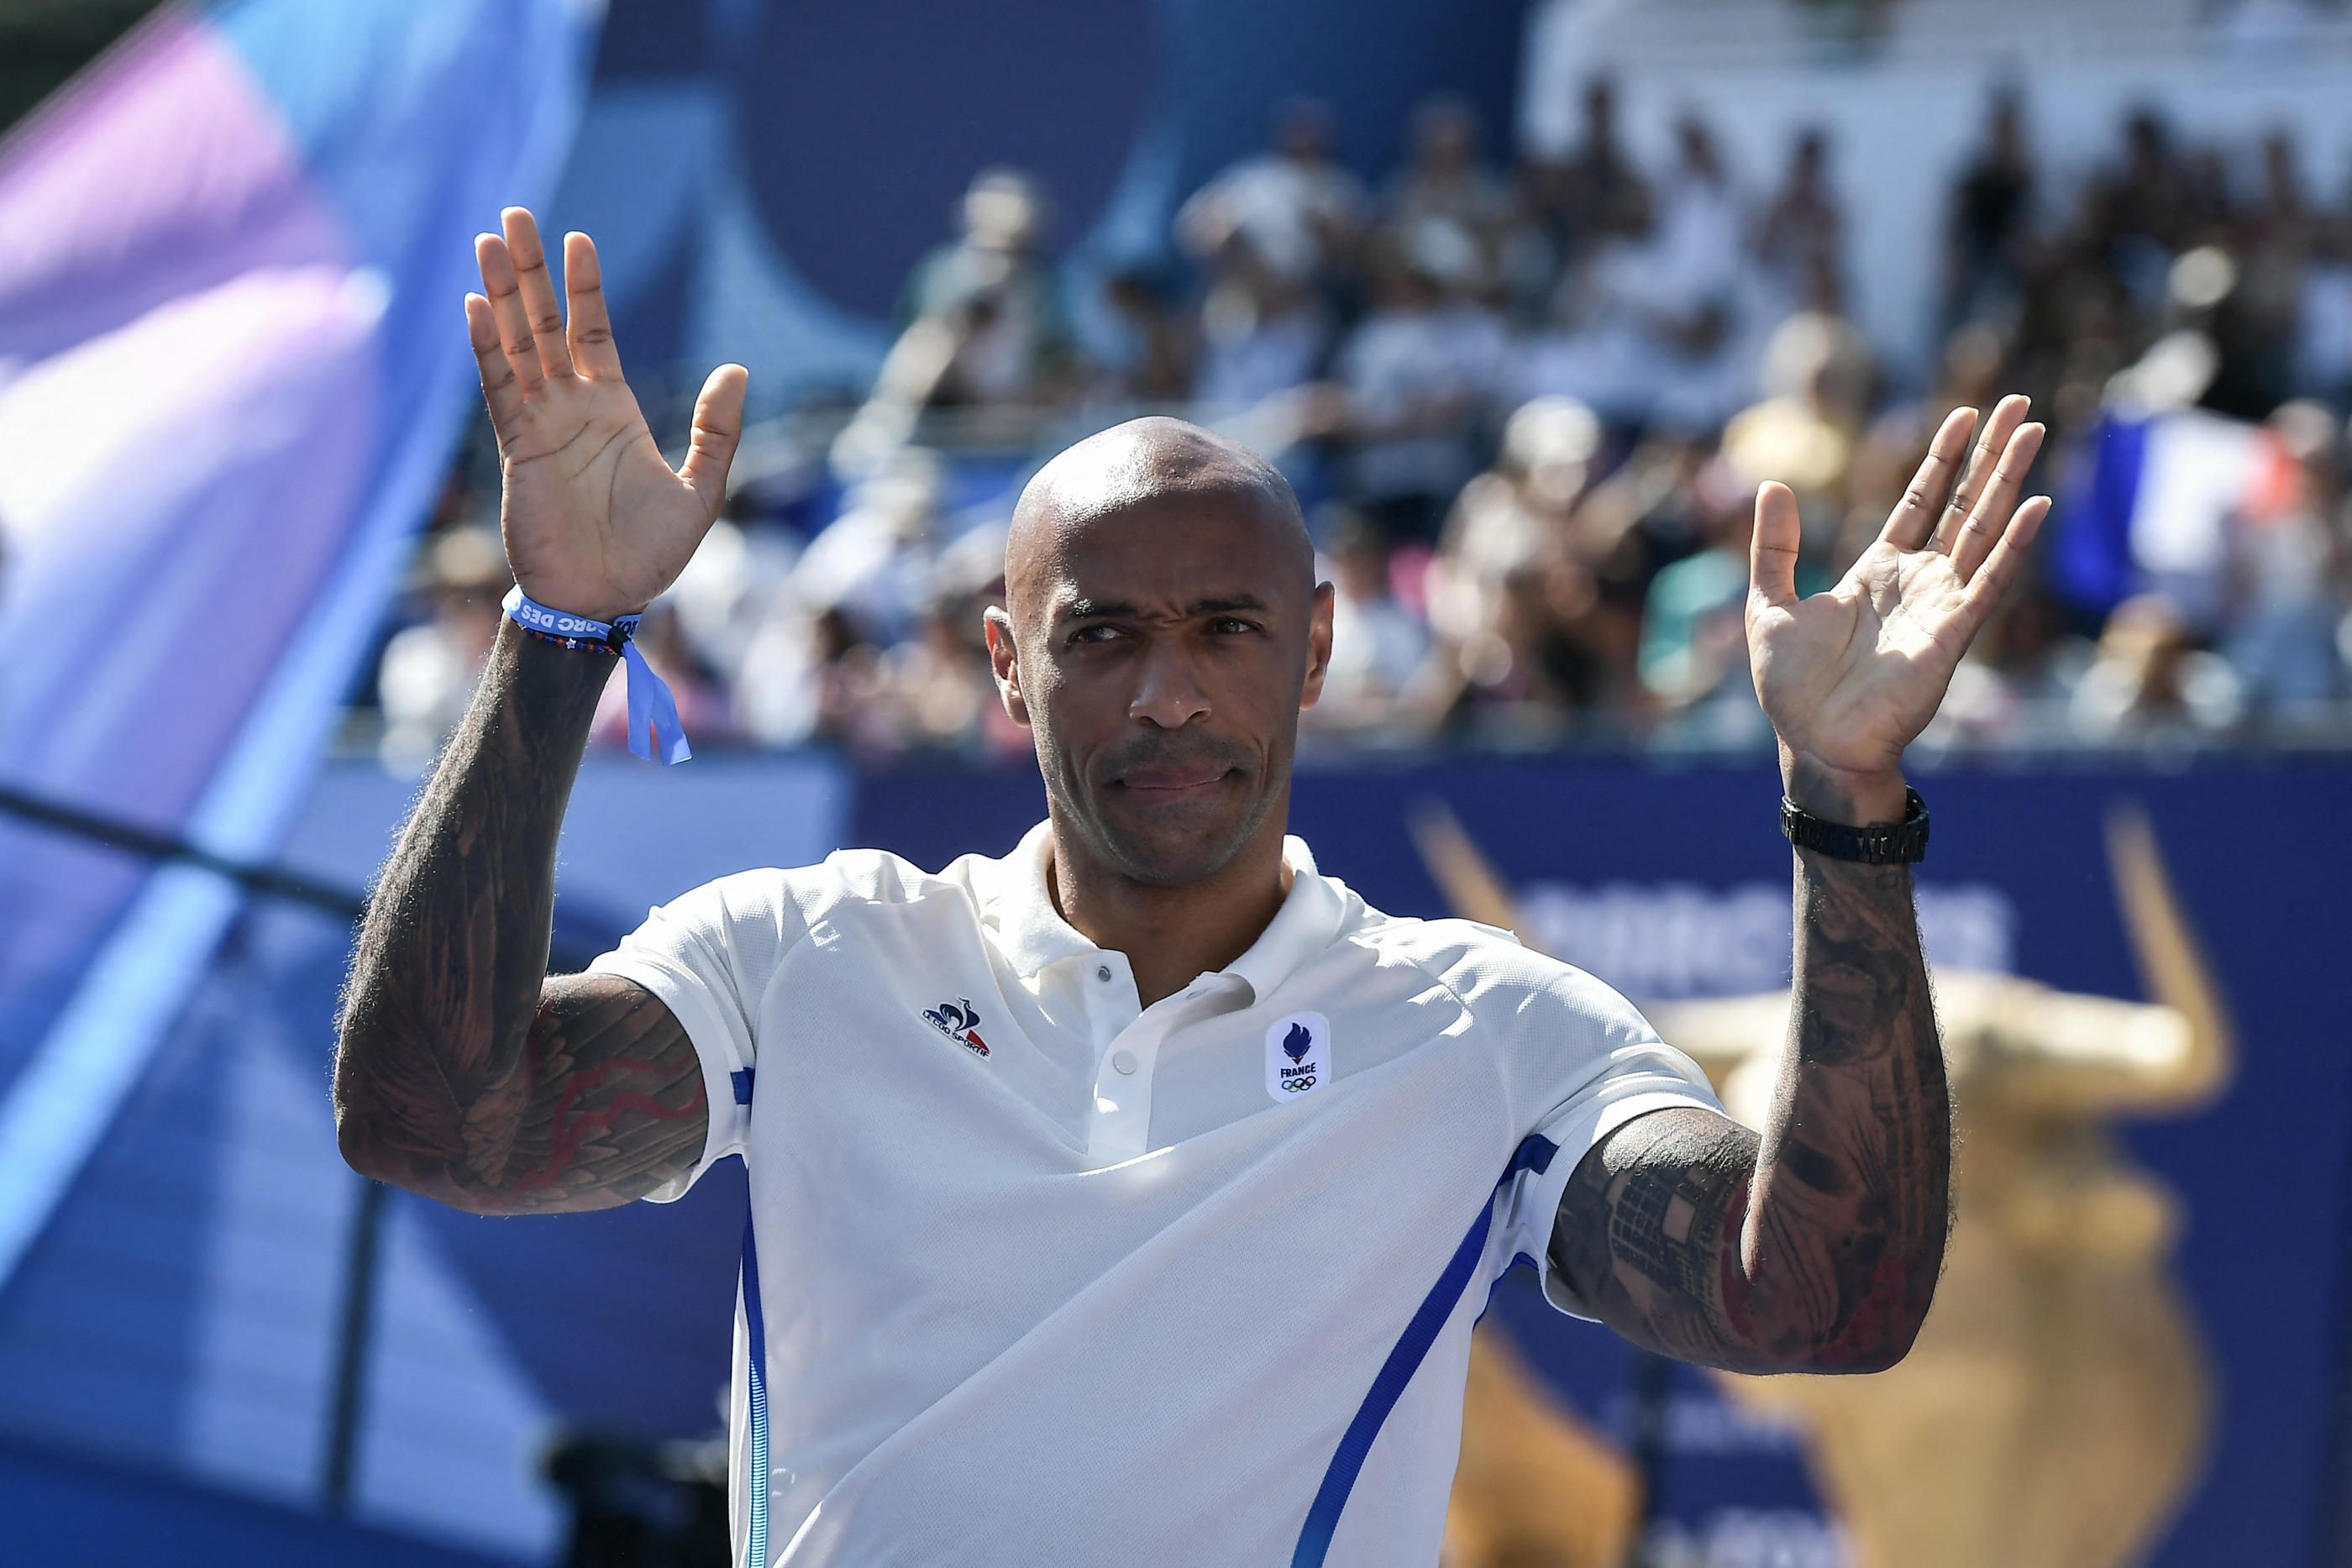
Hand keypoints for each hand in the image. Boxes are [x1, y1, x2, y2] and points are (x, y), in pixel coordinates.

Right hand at [467, 208, 746, 621]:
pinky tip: (476, 306)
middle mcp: (573, 408)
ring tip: (488, 242)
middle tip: (513, 216)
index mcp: (615, 409)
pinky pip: (500, 389)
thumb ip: (717, 432)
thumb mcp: (701, 491)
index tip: (576, 239)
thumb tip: (737, 370)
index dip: (583, 286)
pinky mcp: (519, 449)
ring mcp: (541, 425)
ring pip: (517, 345)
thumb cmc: (649, 557)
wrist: (603, 601)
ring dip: (503, 294)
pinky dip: (488, 348)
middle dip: (531, 271)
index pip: (593, 332)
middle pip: (545, 324)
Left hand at [1747, 395, 2048, 822]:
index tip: (1964, 414)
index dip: (1942, 458)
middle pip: (1964, 504)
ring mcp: (1939, 605)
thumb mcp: (1767, 603)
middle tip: (2021, 403)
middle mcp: (1917, 581)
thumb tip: (1773, 485)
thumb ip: (1774, 548)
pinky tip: (2035, 505)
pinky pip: (1988, 583)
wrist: (1812, 742)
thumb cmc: (1791, 686)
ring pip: (1983, 530)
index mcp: (1877, 571)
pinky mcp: (1951, 636)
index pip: (1920, 501)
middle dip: (1990, 454)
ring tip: (2034, 431)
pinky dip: (2013, 545)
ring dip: (2008, 482)